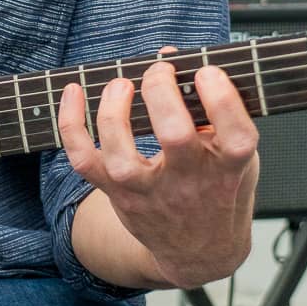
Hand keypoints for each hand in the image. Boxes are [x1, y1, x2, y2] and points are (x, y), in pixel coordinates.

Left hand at [56, 55, 257, 287]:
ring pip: (122, 158)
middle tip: (158, 72)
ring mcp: (151, 192)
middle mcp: (190, 182)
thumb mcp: (231, 150)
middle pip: (176, 137)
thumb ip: (209, 105)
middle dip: (162, 94)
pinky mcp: (119, 195)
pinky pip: (84, 162)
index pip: (235, 134)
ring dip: (114, 113)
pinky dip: (71, 126)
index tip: (207, 72)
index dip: (222, 99)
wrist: (200, 252)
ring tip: (119, 84)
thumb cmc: (219, 187)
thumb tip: (170, 53)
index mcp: (230, 166)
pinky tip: (73, 93)